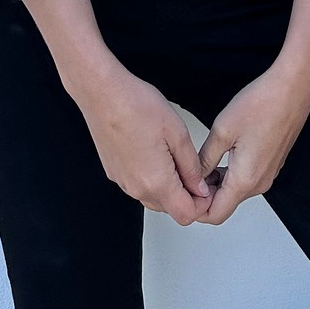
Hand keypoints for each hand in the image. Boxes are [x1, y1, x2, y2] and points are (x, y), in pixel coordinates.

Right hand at [73, 65, 212, 225]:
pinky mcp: (114, 173)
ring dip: (169, 186)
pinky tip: (155, 150)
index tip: (208, 185)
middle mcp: (137, 189)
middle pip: (170, 208)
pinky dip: (152, 177)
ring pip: (154, 198)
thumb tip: (200, 188)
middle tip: (196, 168)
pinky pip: (139, 185)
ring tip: (175, 155)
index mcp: (156, 182)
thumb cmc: (136, 106)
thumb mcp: (178, 133)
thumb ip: (192, 167)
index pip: (186, 215)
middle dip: (187, 195)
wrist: (102, 93)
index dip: (202, 203)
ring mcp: (123, 182)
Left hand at [193, 63, 309, 224]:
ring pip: (234, 191)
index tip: (181, 192)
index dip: (194, 208)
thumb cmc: (263, 105)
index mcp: (245, 180)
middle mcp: (259, 183)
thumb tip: (193, 177)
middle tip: (185, 175)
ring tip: (200, 161)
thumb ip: (204, 159)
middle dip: (203, 195)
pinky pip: (245, 179)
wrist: (292, 89)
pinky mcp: (270, 164)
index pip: (215, 214)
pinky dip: (228, 174)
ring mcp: (267, 174)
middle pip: (224, 205)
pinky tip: (219, 154)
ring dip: (215, 183)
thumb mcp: (222, 131)